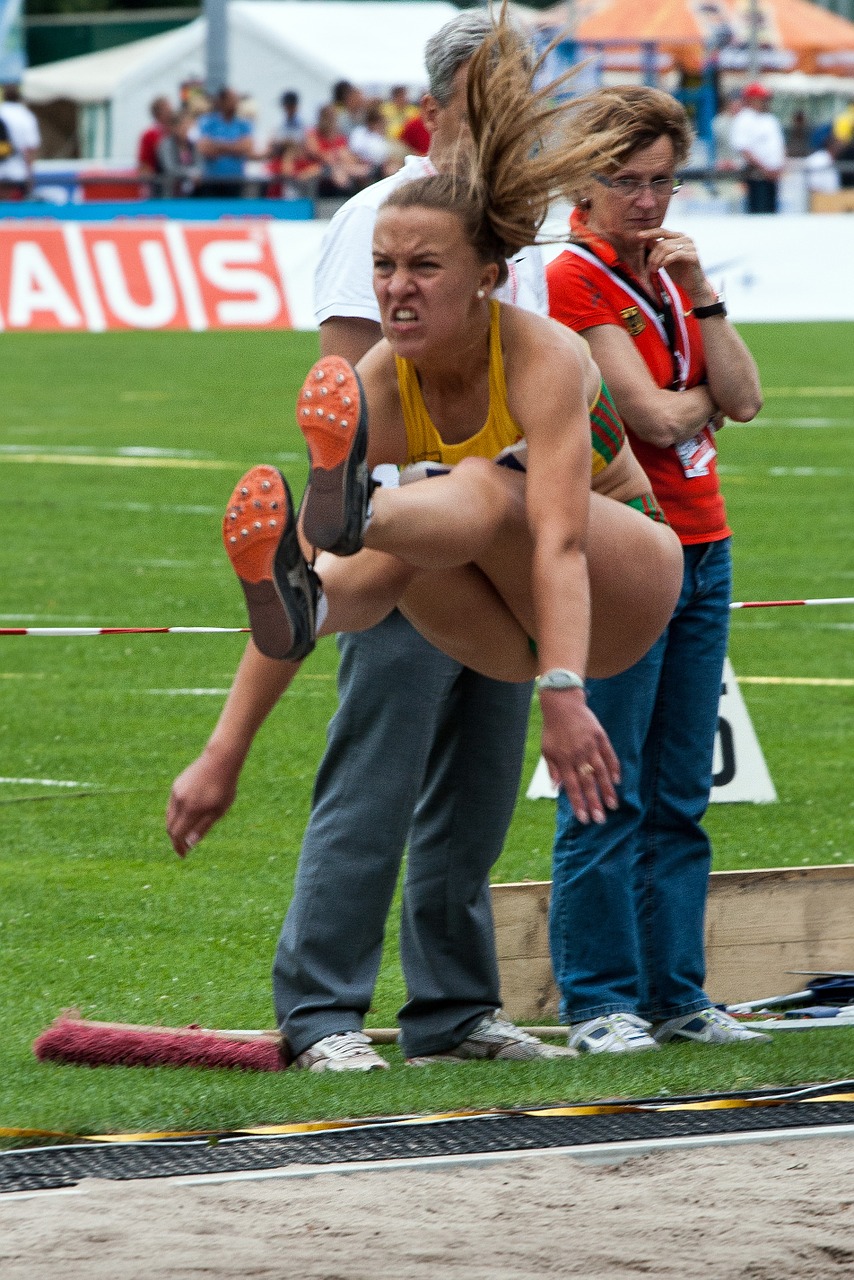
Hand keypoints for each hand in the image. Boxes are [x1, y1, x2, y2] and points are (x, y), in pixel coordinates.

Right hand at [166, 745, 240, 857]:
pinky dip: (175, 815)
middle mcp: (180, 802)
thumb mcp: (219, 810)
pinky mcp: (176, 785)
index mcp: (191, 810)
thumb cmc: (224, 787)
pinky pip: (172, 805)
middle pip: (170, 827)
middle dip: (175, 839)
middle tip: (183, 848)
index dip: (179, 847)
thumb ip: (203, 827)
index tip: (183, 855)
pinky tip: (184, 818)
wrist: (220, 760)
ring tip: (183, 834)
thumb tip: (189, 843)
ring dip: (174, 828)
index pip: (178, 835)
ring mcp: (176, 792)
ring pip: (170, 816)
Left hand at [539, 689, 619, 823]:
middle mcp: (577, 755)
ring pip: (600, 772)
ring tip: (613, 805)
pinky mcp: (600, 736)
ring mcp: (590, 746)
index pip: (571, 787)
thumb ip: (553, 770)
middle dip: (594, 802)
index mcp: (563, 760)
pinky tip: (618, 781)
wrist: (562, 703)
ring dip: (607, 790)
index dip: (578, 803)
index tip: (584, 818)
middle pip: (587, 783)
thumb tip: (556, 789)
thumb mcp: (547, 749)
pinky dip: (614, 768)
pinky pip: (609, 755)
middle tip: (601, 819)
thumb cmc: (553, 729)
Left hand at [636, 228, 706, 297]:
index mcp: (678, 237)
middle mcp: (685, 238)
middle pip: (662, 242)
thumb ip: (657, 250)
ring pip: (666, 248)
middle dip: (652, 256)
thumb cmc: (678, 273)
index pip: (662, 231)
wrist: (693, 285)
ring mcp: (690, 246)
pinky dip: (665, 261)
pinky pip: (675, 255)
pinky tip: (662, 267)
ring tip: (654, 270)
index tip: (638, 236)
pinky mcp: (693, 255)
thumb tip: (645, 241)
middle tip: (650, 268)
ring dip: (657, 260)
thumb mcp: (664, 260)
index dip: (650, 233)